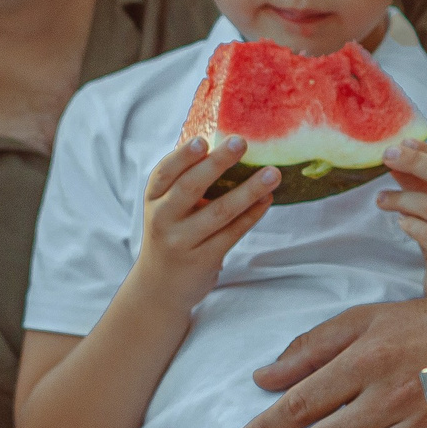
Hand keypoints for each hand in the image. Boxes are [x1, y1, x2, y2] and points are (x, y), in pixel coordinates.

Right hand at [132, 137, 277, 306]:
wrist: (160, 287)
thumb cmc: (171, 234)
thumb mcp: (166, 208)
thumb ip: (185, 182)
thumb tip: (226, 147)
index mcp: (154, 199)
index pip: (165, 172)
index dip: (183, 156)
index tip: (203, 140)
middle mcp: (163, 219)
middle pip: (190, 187)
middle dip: (216, 163)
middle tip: (241, 142)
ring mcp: (182, 241)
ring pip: (219, 212)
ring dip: (248, 190)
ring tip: (273, 173)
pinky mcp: (203, 259)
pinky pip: (232, 233)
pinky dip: (252, 214)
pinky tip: (267, 199)